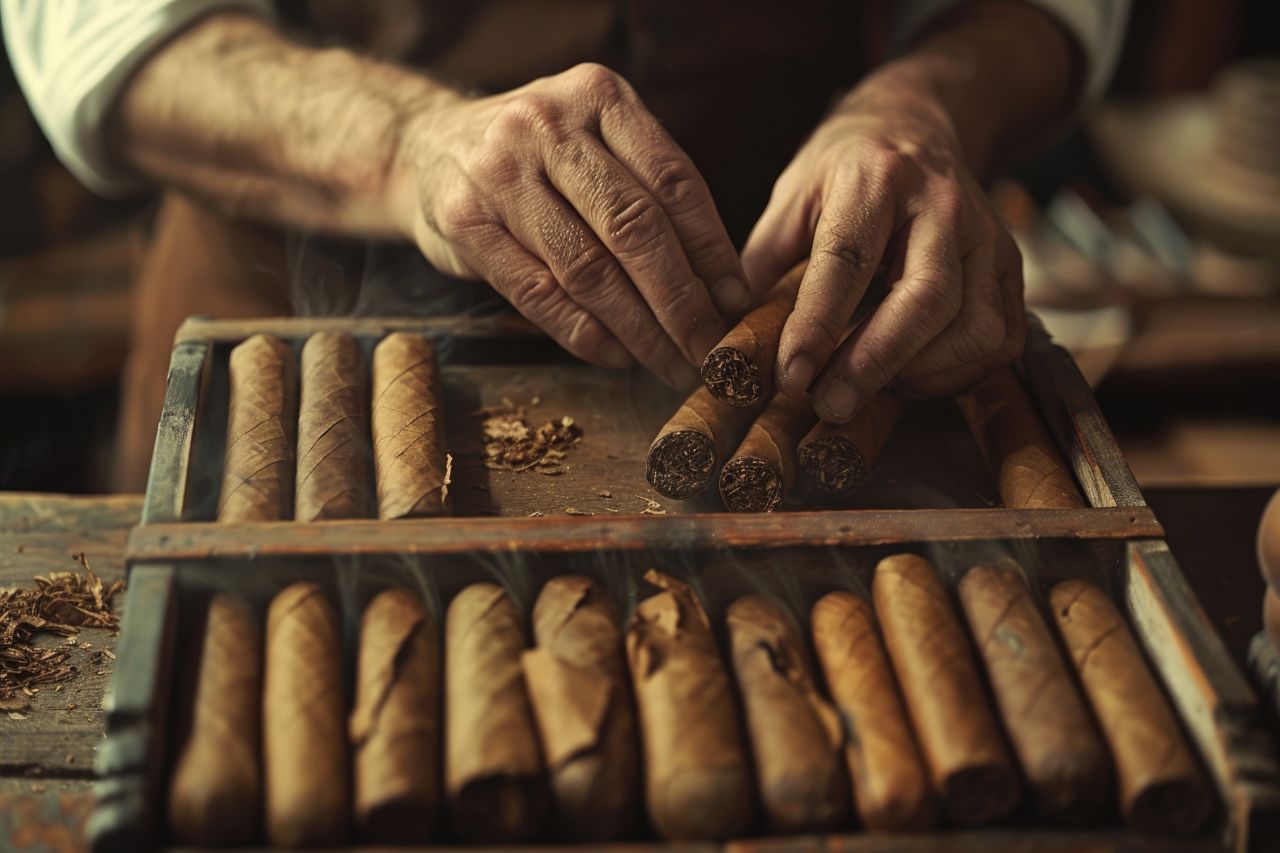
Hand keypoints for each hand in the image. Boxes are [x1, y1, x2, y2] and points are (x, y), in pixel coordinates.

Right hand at [391, 63, 749, 387]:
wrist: (427, 146)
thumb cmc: (538, 157)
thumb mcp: (595, 140)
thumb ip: (647, 190)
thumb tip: (722, 284)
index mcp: (598, 95)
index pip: (672, 182)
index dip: (712, 250)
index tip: (736, 301)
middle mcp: (547, 126)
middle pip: (634, 227)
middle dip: (682, 300)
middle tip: (711, 347)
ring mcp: (499, 173)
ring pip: (588, 269)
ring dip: (639, 329)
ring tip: (671, 362)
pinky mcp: (465, 224)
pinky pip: (539, 294)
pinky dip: (585, 334)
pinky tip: (617, 356)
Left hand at [741, 74, 1024, 421]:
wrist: (918, 121)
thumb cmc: (844, 166)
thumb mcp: (792, 193)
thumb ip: (764, 260)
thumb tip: (731, 334)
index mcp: (876, 177)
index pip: (848, 258)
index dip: (818, 323)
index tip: (791, 375)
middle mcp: (943, 203)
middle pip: (926, 297)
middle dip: (875, 362)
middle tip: (829, 405)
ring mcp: (988, 235)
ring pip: (973, 326)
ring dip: (920, 373)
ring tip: (867, 386)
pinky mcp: (1012, 265)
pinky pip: (998, 338)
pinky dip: (956, 372)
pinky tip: (911, 373)